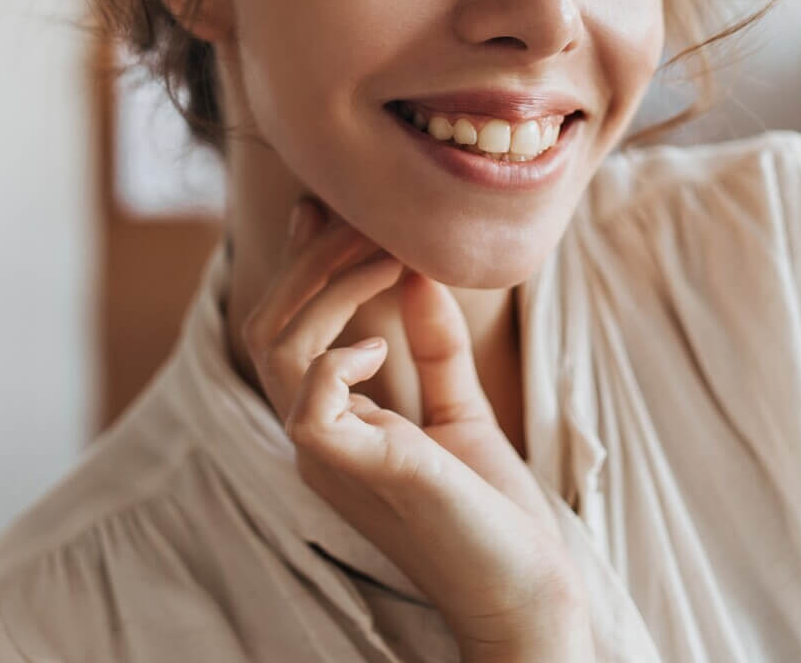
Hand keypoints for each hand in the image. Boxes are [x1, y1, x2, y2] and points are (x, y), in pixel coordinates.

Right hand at [240, 195, 590, 656]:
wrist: (529, 594)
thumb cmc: (491, 511)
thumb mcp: (459, 409)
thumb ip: (433, 346)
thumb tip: (417, 271)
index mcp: (334, 423)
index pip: (284, 328)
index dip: (298, 262)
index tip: (322, 205)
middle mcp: (318, 439)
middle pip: (271, 325)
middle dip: (316, 259)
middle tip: (371, 221)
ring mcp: (333, 458)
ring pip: (279, 349)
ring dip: (331, 285)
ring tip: (387, 255)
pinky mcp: (365, 472)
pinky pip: (307, 407)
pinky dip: (335, 358)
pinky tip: (380, 341)